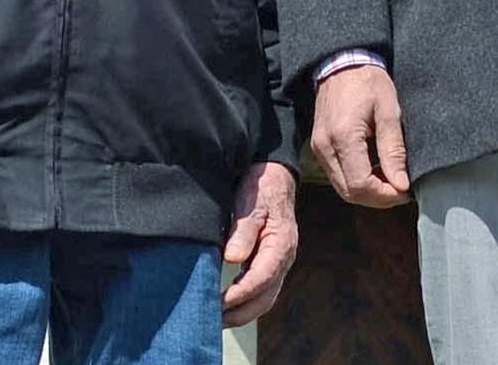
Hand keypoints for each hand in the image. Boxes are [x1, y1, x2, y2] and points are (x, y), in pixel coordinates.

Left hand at [221, 160, 299, 327]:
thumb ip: (243, 231)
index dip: (240, 294)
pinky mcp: (270, 263)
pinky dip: (246, 302)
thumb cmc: (261, 187)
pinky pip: (262, 290)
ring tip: (217, 320)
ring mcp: (279, 262)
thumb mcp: (251, 203)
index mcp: (281, 244)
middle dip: (241, 313)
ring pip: (265, 298)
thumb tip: (232, 260)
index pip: (261, 279)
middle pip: (266, 297)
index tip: (219, 303)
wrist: (275, 176)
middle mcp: (284, 258)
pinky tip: (228, 305)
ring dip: (243, 312)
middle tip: (214, 321)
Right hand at [311, 63, 410, 207]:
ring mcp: (318, 148)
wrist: (342, 61)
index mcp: (343, 136)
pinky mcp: (319, 146)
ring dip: (367, 192)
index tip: (405, 190)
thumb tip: (401, 185)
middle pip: (349, 192)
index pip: (361, 185)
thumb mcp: (388, 110)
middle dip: (377, 198)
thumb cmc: (368, 81)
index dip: (385, 196)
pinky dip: (356, 181)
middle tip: (400, 189)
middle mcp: (325, 146)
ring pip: (342, 188)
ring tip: (390, 180)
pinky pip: (337, 175)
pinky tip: (375, 171)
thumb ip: (393, 149)